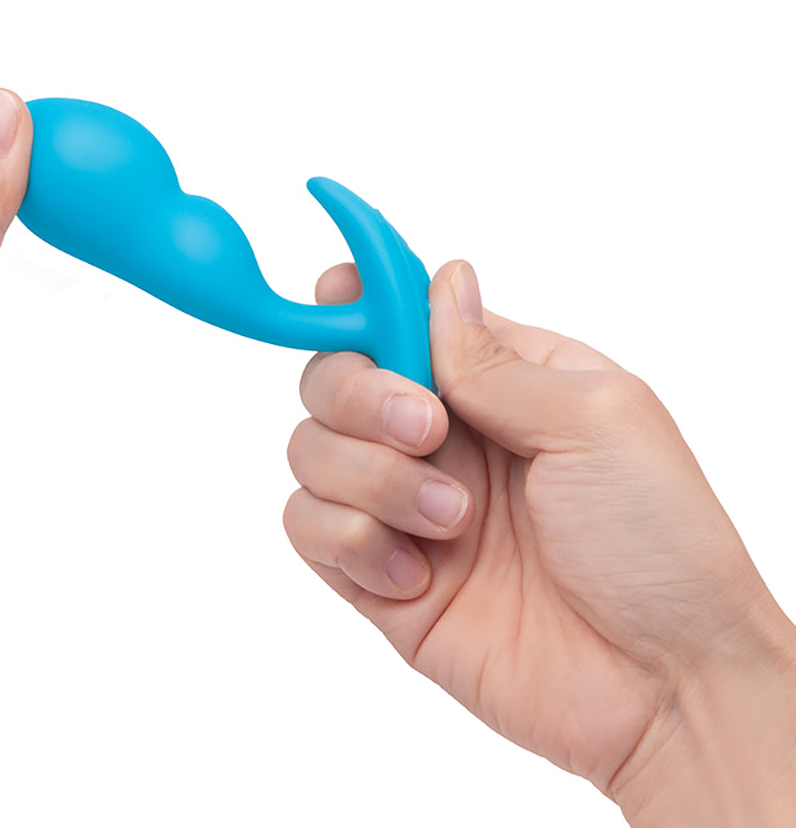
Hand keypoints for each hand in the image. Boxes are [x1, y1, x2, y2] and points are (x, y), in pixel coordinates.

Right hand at [284, 259, 795, 824]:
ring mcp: (405, 505)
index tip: (339, 295)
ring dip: (372, 479)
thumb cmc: (661, 545)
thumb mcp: (597, 419)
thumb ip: (494, 358)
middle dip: (361, 394)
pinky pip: (307, 527)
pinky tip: (417, 573)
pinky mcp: (378, 575)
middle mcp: (441, 435)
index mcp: (496, 380)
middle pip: (332, 375)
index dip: (358, 298)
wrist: (664, 689)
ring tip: (454, 521)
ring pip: (310, 449)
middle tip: (427, 430)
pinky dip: (350, 539)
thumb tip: (441, 281)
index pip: (398, 315)